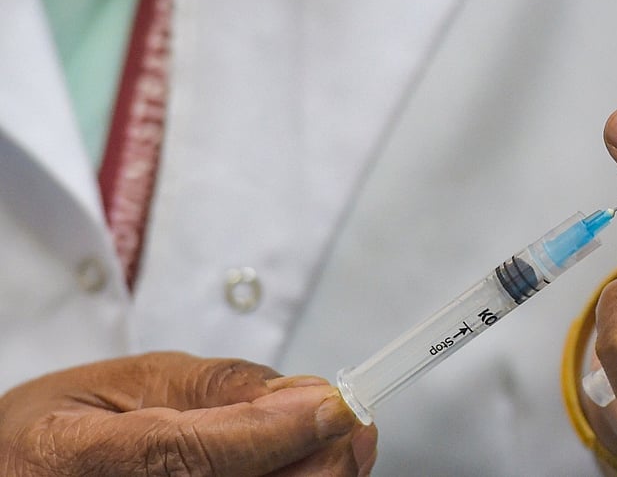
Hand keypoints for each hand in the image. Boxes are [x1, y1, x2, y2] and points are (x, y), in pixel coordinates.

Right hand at [0, 352, 376, 475]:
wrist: (26, 467)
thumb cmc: (73, 421)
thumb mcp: (131, 378)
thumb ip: (216, 386)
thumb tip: (303, 395)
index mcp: (71, 457)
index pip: (184, 454)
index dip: (268, 434)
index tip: (334, 407)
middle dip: (312, 466)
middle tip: (353, 427)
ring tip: (341, 443)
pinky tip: (311, 469)